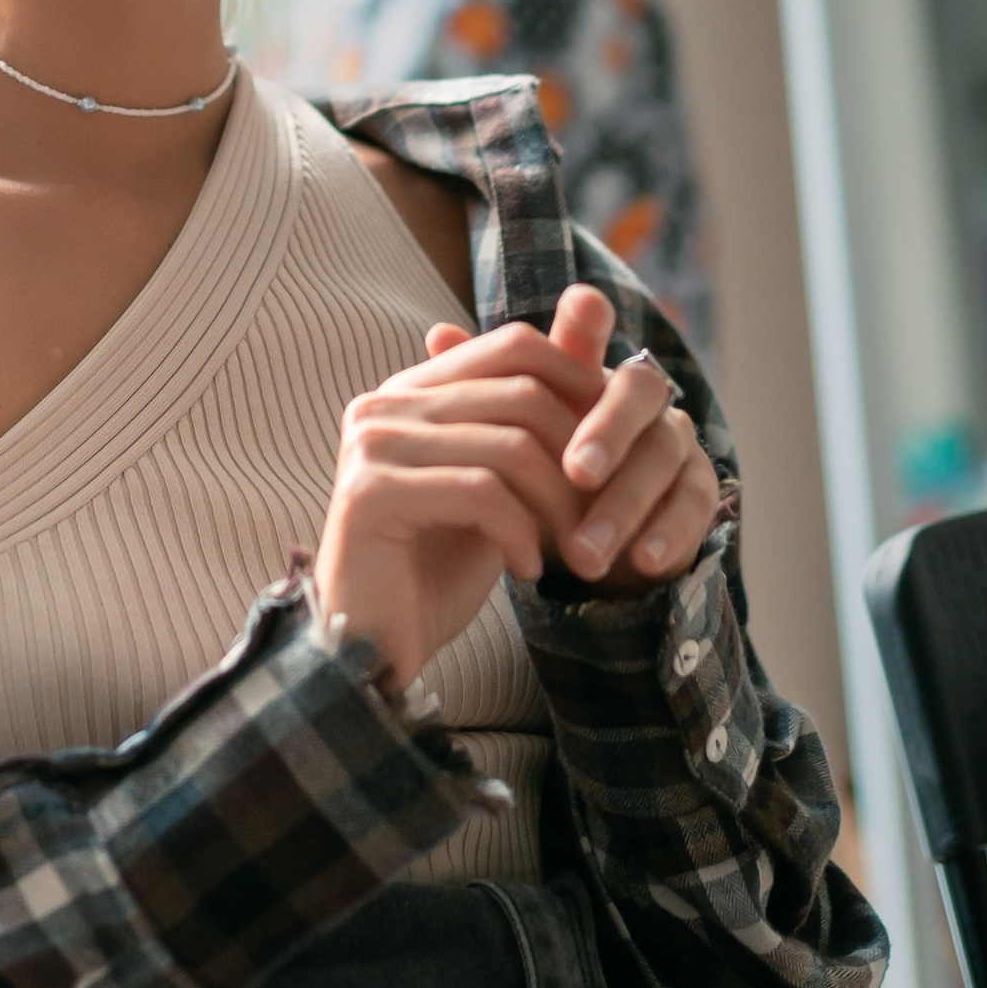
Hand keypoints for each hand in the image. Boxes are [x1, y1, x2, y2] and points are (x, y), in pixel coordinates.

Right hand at [312, 282, 726, 701]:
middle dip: (580, 456)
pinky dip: (521, 535)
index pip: (512, 345)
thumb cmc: (438, 570)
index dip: (577, 381)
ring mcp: (371, 445)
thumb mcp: (498, 490)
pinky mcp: (370, 493)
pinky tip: (527, 571)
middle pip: (520, 393)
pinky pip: (480, 492)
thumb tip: (591, 337)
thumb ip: (528, 427)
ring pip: (509, 445)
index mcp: (410, 392)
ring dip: (560, 505)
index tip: (617, 440)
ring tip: (575, 552)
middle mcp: (383, 405)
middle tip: (602, 514)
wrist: (375, 651)